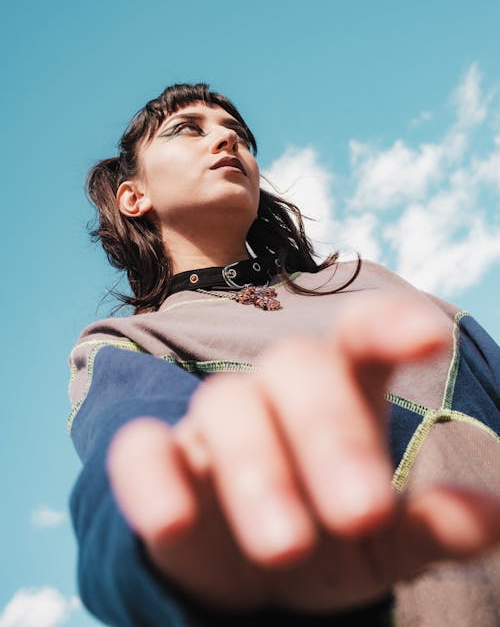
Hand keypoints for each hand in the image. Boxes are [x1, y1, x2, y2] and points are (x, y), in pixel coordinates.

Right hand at [107, 293, 499, 612]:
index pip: (362, 336)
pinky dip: (151, 480)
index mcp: (343, 392)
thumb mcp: (388, 543)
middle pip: (297, 367)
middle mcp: (278, 393)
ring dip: (256, 471)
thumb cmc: (333, 538)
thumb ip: (432, 527)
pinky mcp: (160, 463)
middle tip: (361, 513)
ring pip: (227, 406)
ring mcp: (215, 424)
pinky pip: (141, 450)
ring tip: (288, 547)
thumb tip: (492, 518)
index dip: (391, 326)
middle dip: (329, 433)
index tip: (431, 338)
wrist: (253, 573)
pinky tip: (171, 521)